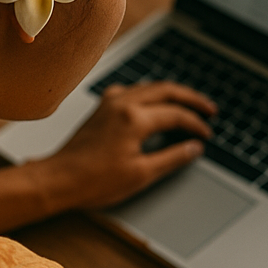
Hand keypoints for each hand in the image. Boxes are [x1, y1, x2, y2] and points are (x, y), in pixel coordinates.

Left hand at [42, 81, 216, 210]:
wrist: (59, 179)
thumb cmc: (93, 180)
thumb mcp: (141, 174)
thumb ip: (172, 158)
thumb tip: (193, 148)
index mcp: (134, 119)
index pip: (176, 115)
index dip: (196, 124)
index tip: (206, 135)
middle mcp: (122, 103)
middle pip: (166, 90)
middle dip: (191, 98)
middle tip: (209, 109)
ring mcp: (110, 102)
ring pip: (149, 87)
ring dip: (171, 94)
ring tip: (187, 105)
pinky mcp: (101, 107)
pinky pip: (132, 91)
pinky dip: (150, 95)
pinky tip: (154, 105)